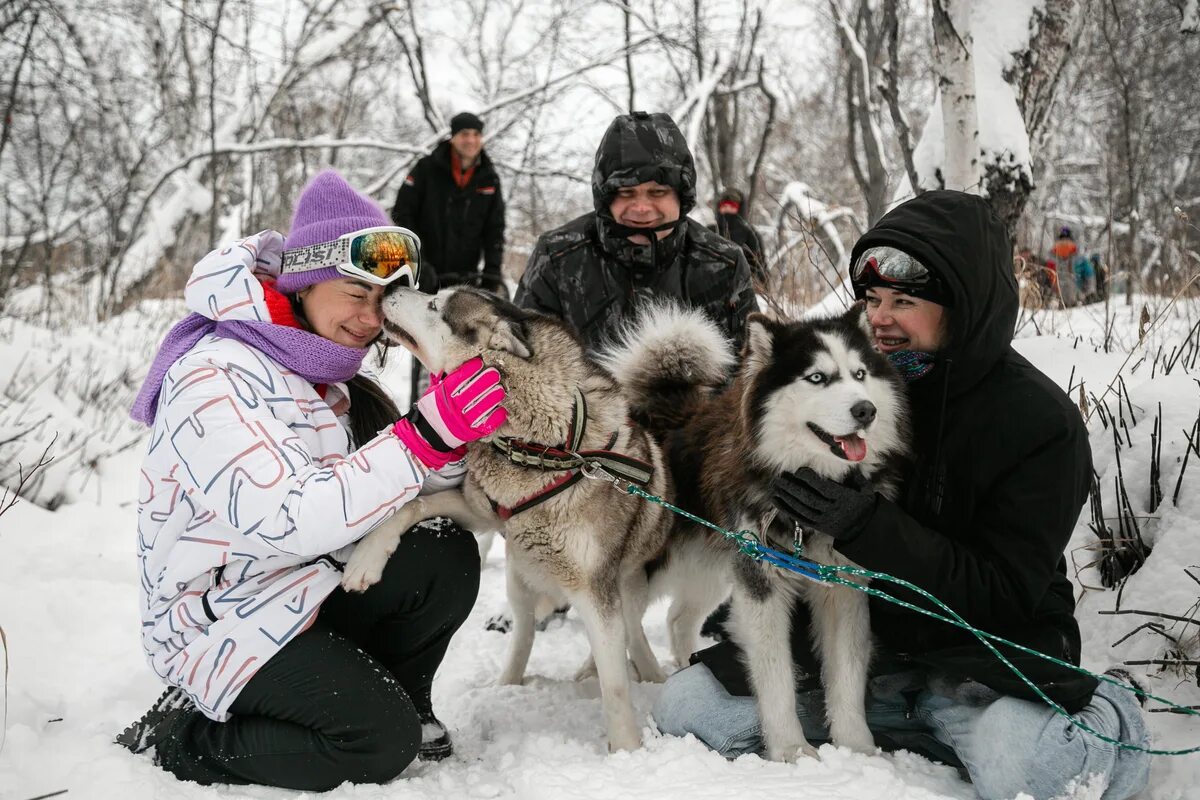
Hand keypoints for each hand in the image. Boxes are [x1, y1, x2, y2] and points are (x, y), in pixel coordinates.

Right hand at [392, 356, 507, 468]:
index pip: (456, 380)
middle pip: (471, 393)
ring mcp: (462, 421)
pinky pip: (485, 425)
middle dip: (485, 381)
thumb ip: (447, 380)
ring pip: (480, 408)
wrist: (432, 433)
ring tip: (500, 389)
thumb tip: (459, 362)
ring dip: (492, 398)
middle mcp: (453, 407)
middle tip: (495, 373)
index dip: (469, 370)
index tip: (479, 362)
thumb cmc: (437, 407)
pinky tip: (502, 410)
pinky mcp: (471, 432)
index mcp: (443, 395)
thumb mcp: (436, 391)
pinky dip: (495, 418)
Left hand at [771, 467, 876, 540]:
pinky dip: (786, 509)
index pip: (824, 489)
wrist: (863, 528)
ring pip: (802, 508)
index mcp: (844, 499)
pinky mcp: (817, 526)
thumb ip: (855, 475)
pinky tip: (776, 499)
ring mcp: (824, 519)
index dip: (811, 480)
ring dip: (787, 497)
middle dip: (793, 488)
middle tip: (780, 477)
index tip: (800, 470)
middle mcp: (832, 510)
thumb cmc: (862, 504)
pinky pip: (799, 517)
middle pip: (809, 499)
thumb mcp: (865, 489)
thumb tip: (847, 457)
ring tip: (776, 485)